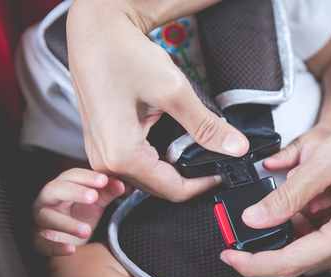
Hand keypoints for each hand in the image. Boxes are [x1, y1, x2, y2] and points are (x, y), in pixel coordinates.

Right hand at [32, 168, 124, 255]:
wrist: (69, 238)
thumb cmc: (80, 213)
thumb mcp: (96, 202)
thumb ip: (107, 191)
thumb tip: (120, 184)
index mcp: (62, 185)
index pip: (71, 175)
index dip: (86, 177)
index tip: (103, 180)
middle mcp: (46, 199)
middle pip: (55, 190)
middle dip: (74, 192)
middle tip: (93, 197)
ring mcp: (39, 219)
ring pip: (46, 217)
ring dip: (66, 223)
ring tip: (87, 230)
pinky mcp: (37, 239)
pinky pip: (40, 243)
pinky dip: (55, 247)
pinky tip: (71, 250)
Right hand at [67, 0, 247, 200]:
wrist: (96, 32)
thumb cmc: (123, 54)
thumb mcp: (173, 91)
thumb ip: (206, 126)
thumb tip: (234, 146)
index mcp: (121, 155)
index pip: (173, 190)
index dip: (203, 185)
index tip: (221, 174)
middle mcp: (105, 161)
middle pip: (159, 188)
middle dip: (189, 180)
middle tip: (213, 162)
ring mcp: (100, 154)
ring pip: (147, 179)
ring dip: (173, 171)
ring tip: (196, 154)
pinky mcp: (102, 144)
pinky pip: (134, 165)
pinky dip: (157, 162)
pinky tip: (171, 148)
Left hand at [220, 57, 330, 276]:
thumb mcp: (324, 161)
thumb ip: (286, 196)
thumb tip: (255, 218)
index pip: (295, 261)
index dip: (257, 263)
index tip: (232, 256)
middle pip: (309, 260)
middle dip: (273, 247)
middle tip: (243, 235)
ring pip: (323, 248)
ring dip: (295, 233)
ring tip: (278, 206)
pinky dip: (315, 224)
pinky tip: (305, 203)